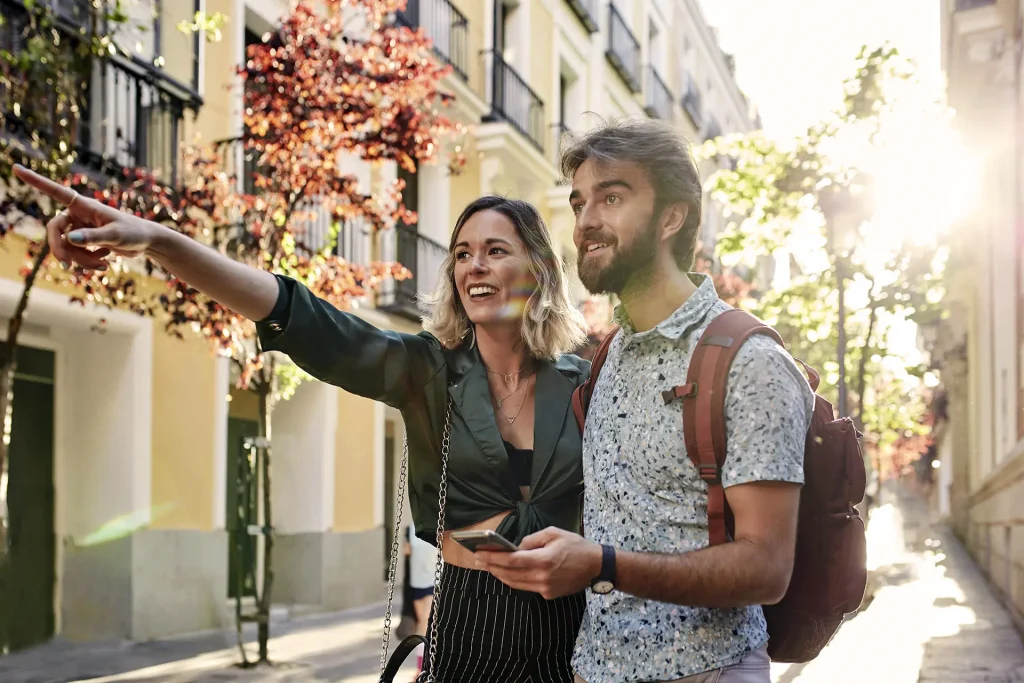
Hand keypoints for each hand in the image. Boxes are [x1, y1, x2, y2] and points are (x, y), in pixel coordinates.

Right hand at [13, 165, 162, 268]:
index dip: (35, 181)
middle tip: (66, 266)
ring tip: (104, 265)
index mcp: (84, 206)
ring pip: (67, 247)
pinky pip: (76, 255)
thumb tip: (70, 238)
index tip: (16, 168)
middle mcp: (78, 215)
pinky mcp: (84, 241)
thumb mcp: (116, 236)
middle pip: (55, 231)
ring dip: (81, 260)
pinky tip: (106, 262)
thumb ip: (93, 237)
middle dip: (60, 250)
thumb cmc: (134, 233)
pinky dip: (88, 262)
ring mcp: (80, 229)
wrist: (146, 242)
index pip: (55, 191)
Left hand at [475, 527, 601, 598]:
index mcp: (544, 560)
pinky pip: (525, 587)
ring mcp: (545, 588)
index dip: (493, 558)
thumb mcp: (554, 533)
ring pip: (515, 583)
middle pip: (509, 574)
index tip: (479, 553)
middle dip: (491, 566)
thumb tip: (516, 547)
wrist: (596, 566)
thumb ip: (532, 540)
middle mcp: (542, 577)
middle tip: (477, 559)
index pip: (511, 561)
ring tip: (488, 566)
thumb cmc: (576, 546)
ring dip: (499, 575)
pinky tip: (506, 573)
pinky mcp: (548, 594)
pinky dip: (513, 579)